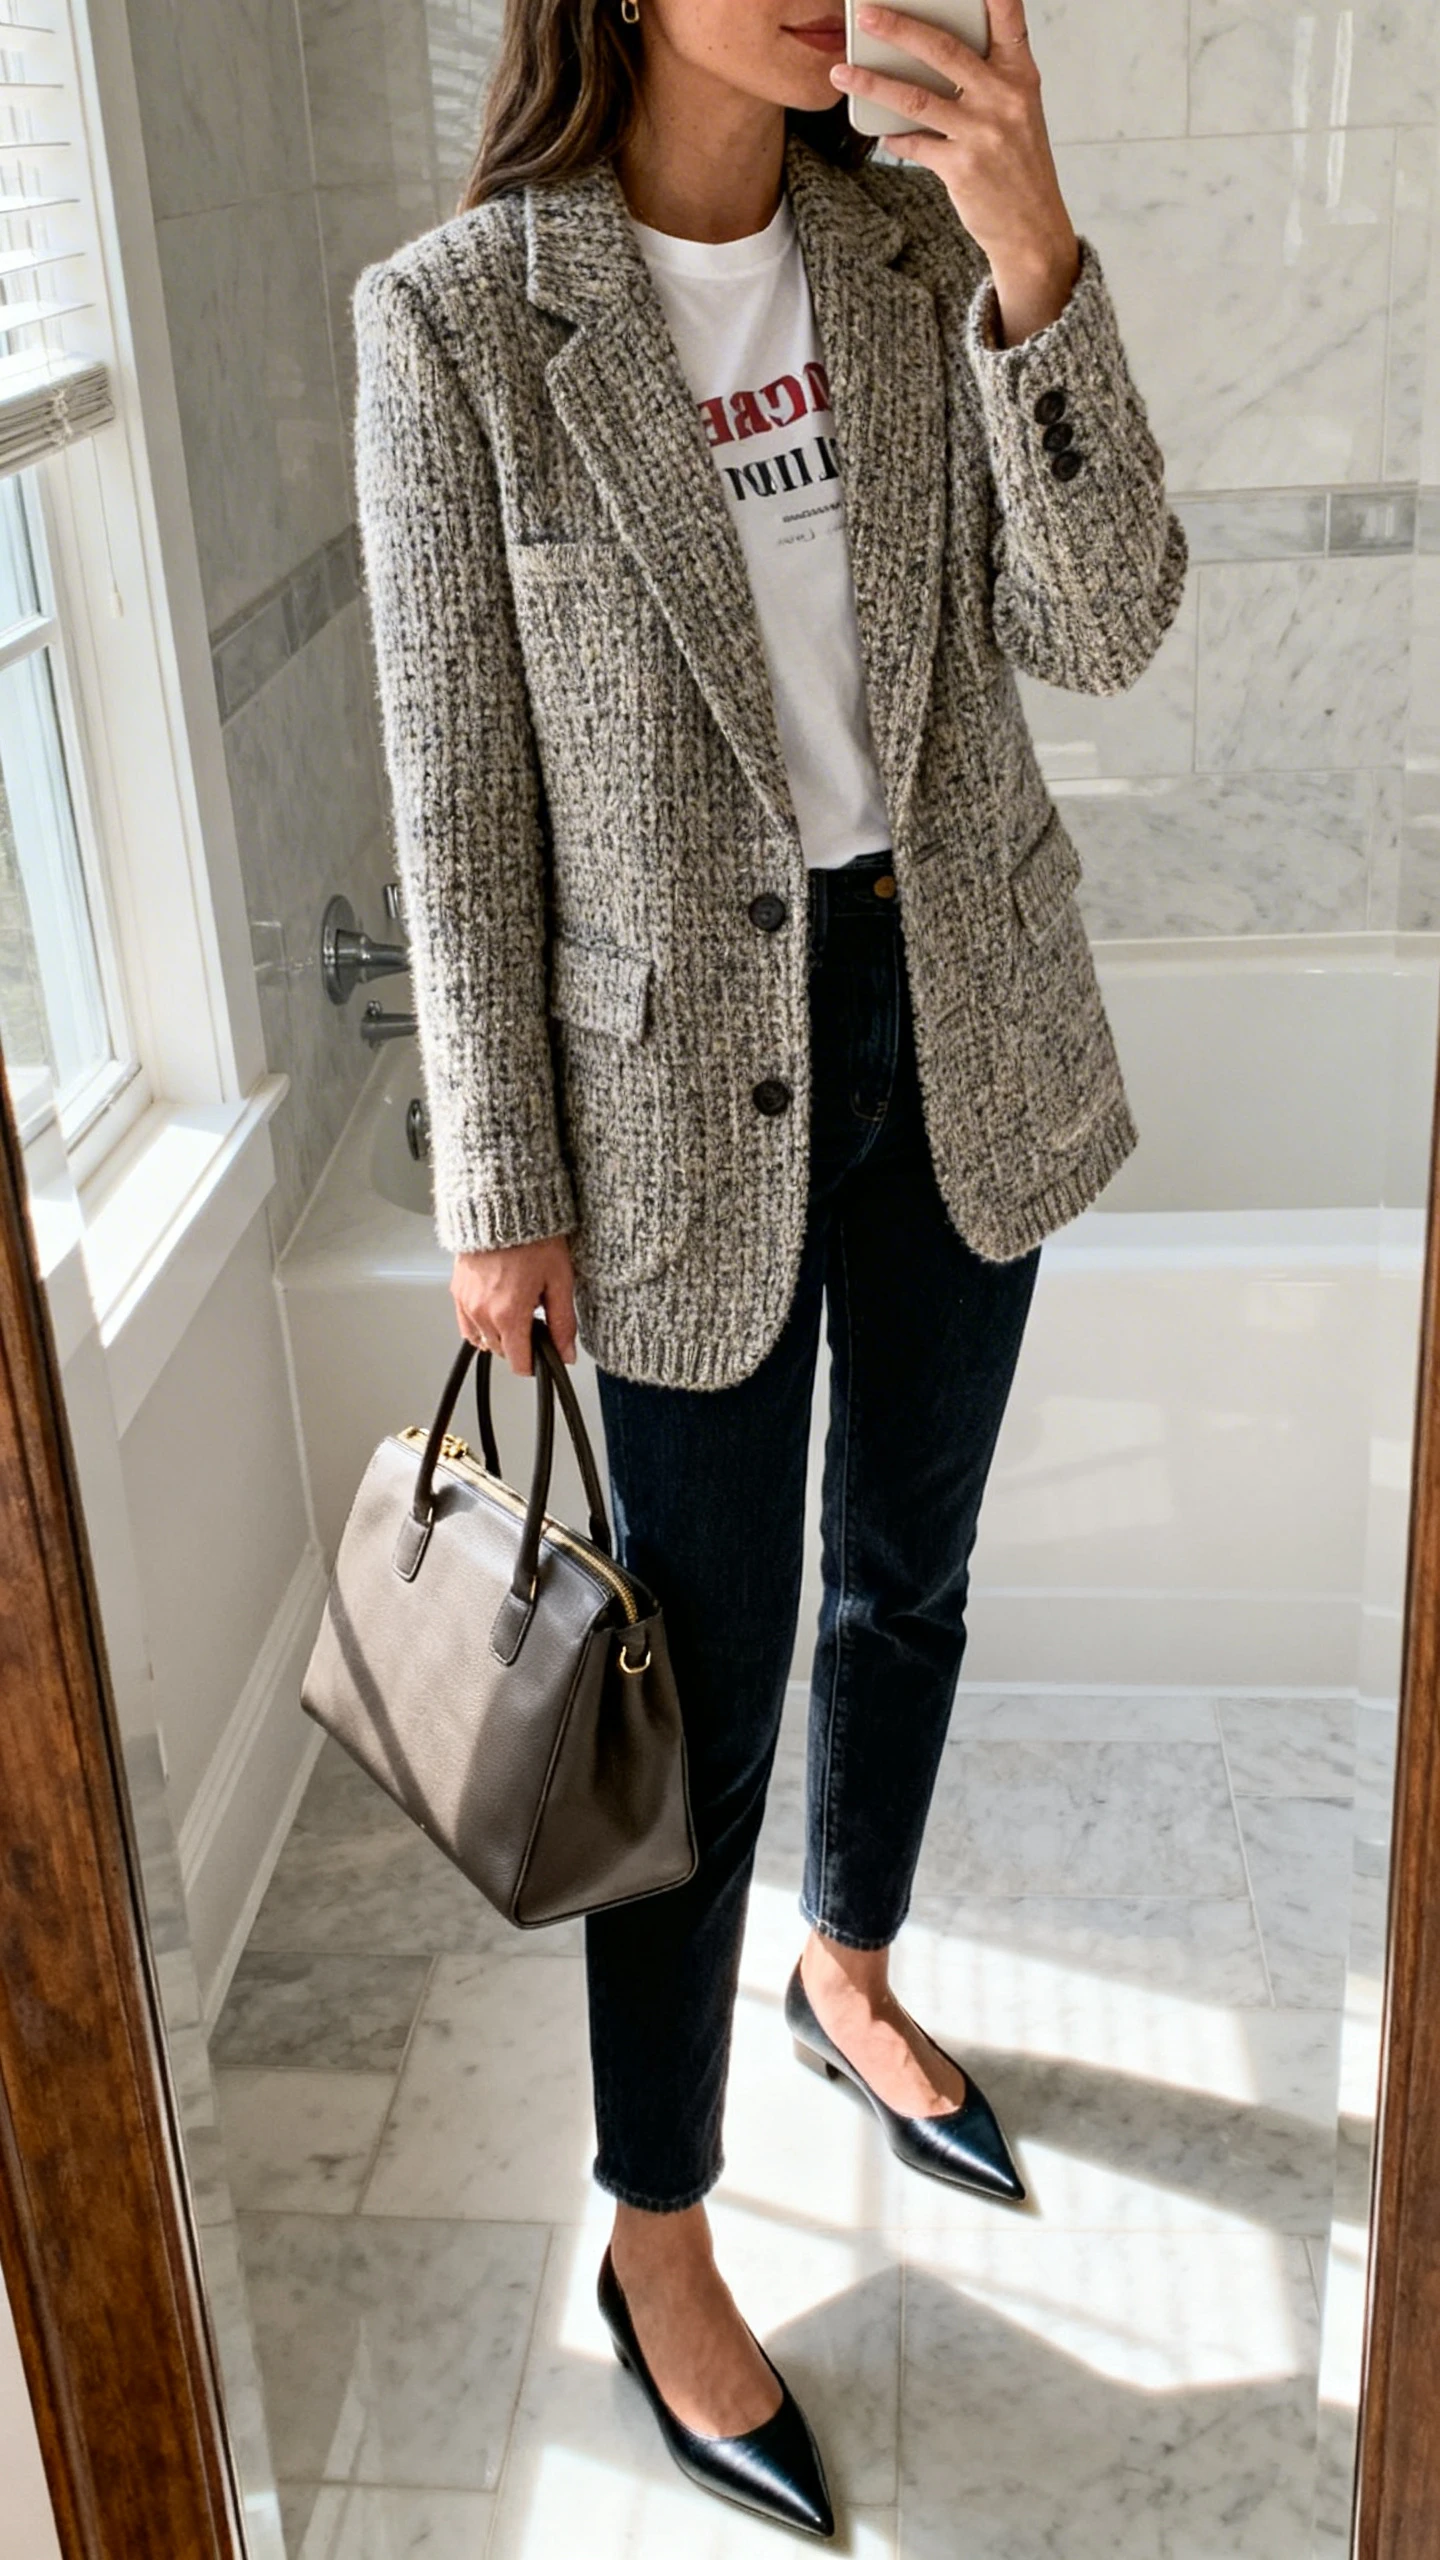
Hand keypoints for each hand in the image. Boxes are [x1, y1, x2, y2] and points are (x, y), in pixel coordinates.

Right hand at [451, 1235, 577, 1374]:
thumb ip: (563, 1322)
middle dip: (521, 1343)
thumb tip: (566, 1354)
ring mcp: (466, 1303)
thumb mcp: (559, 1281)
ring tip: (516, 1308)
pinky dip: (481, 1324)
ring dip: (500, 1334)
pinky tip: (496, 1306)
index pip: (520, 1364)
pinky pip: (466, 1325)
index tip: (545, 1350)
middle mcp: (483, 1313)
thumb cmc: (533, 1238)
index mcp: (509, 1315)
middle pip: (503, 1352)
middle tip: (536, 1318)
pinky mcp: (457, 1291)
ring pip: (484, 1340)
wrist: (504, 1207)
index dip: (536, 1362)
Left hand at [830, 0, 1079, 345]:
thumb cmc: (1020, 166)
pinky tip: (884, 132)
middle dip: (899, 27)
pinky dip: (896, 137)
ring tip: (841, 72)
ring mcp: (983, 133)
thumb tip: (933, 54)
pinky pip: (915, 143)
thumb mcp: (1019, 111)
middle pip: (943, 50)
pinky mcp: (962, 168)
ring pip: (916, 98)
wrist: (1033, 229)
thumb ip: (989, 77)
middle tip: (865, 14)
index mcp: (1021, 76)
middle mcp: (1004, 98)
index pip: (1008, 19)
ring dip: (873, 83)